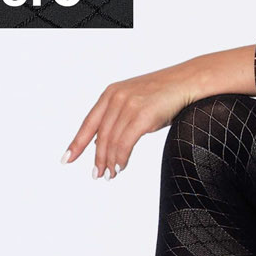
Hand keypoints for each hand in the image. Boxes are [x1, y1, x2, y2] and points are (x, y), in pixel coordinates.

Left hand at [62, 62, 199, 177]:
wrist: (189, 81)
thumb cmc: (167, 93)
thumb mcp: (137, 102)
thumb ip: (121, 118)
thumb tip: (107, 144)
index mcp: (111, 93)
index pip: (89, 123)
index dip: (77, 143)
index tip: (67, 159)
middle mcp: (116, 98)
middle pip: (101, 136)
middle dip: (98, 159)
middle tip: (97, 175)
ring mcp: (129, 106)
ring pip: (112, 142)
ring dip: (110, 162)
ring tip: (110, 175)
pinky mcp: (142, 115)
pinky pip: (125, 143)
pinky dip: (121, 158)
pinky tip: (121, 167)